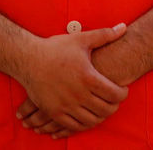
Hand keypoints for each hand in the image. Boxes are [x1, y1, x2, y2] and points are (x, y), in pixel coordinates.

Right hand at [13, 25, 129, 137]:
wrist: (28, 59)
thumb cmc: (56, 48)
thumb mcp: (81, 39)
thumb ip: (105, 35)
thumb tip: (124, 27)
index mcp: (88, 77)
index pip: (115, 94)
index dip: (123, 94)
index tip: (122, 89)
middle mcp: (78, 94)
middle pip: (106, 110)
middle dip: (114, 106)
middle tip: (114, 100)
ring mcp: (66, 105)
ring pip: (92, 121)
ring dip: (101, 116)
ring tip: (102, 107)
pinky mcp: (54, 112)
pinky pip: (74, 126)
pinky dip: (84, 124)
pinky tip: (87, 115)